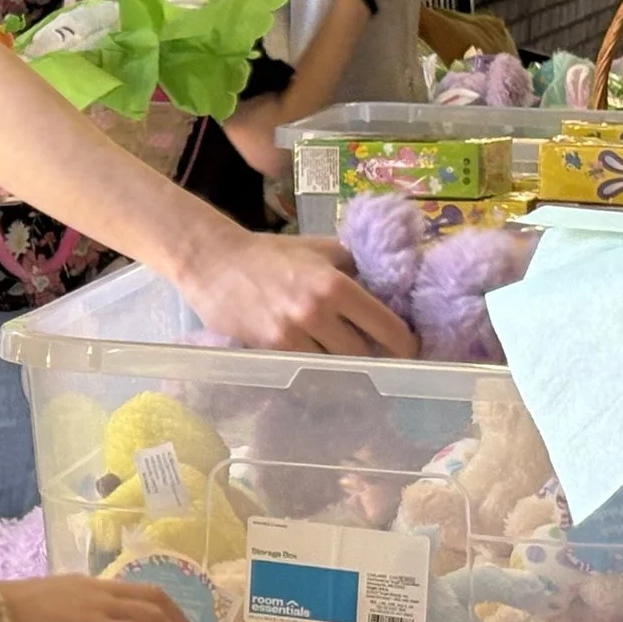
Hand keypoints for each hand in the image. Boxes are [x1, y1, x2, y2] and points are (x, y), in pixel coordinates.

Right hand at [173, 230, 417, 356]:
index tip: (409, 349)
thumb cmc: (270, 253)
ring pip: (336, 369)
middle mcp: (316, 314)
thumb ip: (357, 267)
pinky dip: (317, 371)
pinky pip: (306, 371)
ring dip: (346, 368)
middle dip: (376, 358)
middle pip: (364, 356)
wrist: (212, 262)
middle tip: (380, 358)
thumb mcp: (321, 249)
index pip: (389, 329)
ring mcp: (291, 337)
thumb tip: (392, 290)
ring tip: (349, 364)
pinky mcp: (269, 352)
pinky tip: (319, 366)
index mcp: (336, 286)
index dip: (406, 345)